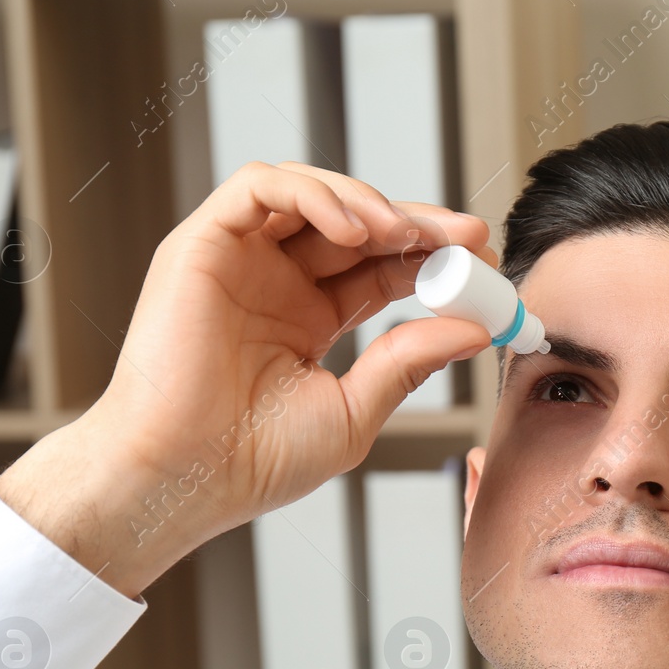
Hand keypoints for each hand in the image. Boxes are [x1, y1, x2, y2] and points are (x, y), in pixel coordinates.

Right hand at [0, 162, 495, 598]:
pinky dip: (311, 193)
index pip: (383, 268)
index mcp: (310, 318)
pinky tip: (355, 228)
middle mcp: (276, 281)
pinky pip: (258, 189)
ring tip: (407, 234)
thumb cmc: (253, 461)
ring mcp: (238, 260)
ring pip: (311, 194)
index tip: (483, 264)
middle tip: (467, 235)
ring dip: (368, 203)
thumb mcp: (354, 412)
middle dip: (417, 224)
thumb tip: (475, 329)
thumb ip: (409, 362)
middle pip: (357, 225)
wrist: (184, 479)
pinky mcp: (200, 244)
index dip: (433, 259)